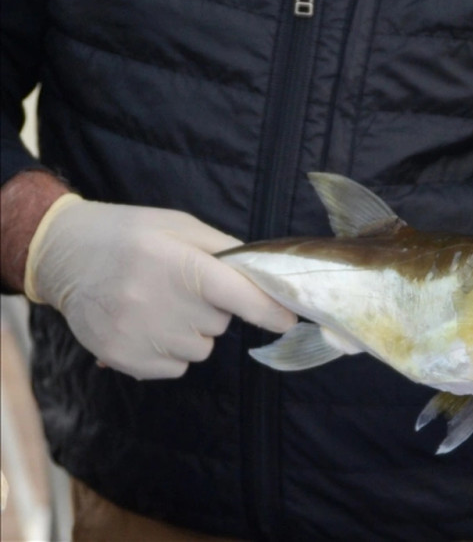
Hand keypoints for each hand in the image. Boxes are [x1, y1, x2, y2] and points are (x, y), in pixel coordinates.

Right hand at [24, 195, 295, 378]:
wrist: (61, 254)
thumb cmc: (129, 235)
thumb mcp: (179, 225)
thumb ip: (224, 250)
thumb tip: (266, 275)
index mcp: (176, 263)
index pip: (238, 296)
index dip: (270, 311)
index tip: (290, 320)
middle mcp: (157, 301)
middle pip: (219, 324)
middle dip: (213, 309)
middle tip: (180, 287)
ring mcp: (138, 334)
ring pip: (200, 349)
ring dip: (191, 332)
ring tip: (159, 304)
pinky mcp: (122, 357)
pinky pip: (175, 367)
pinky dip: (170, 351)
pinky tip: (146, 324)